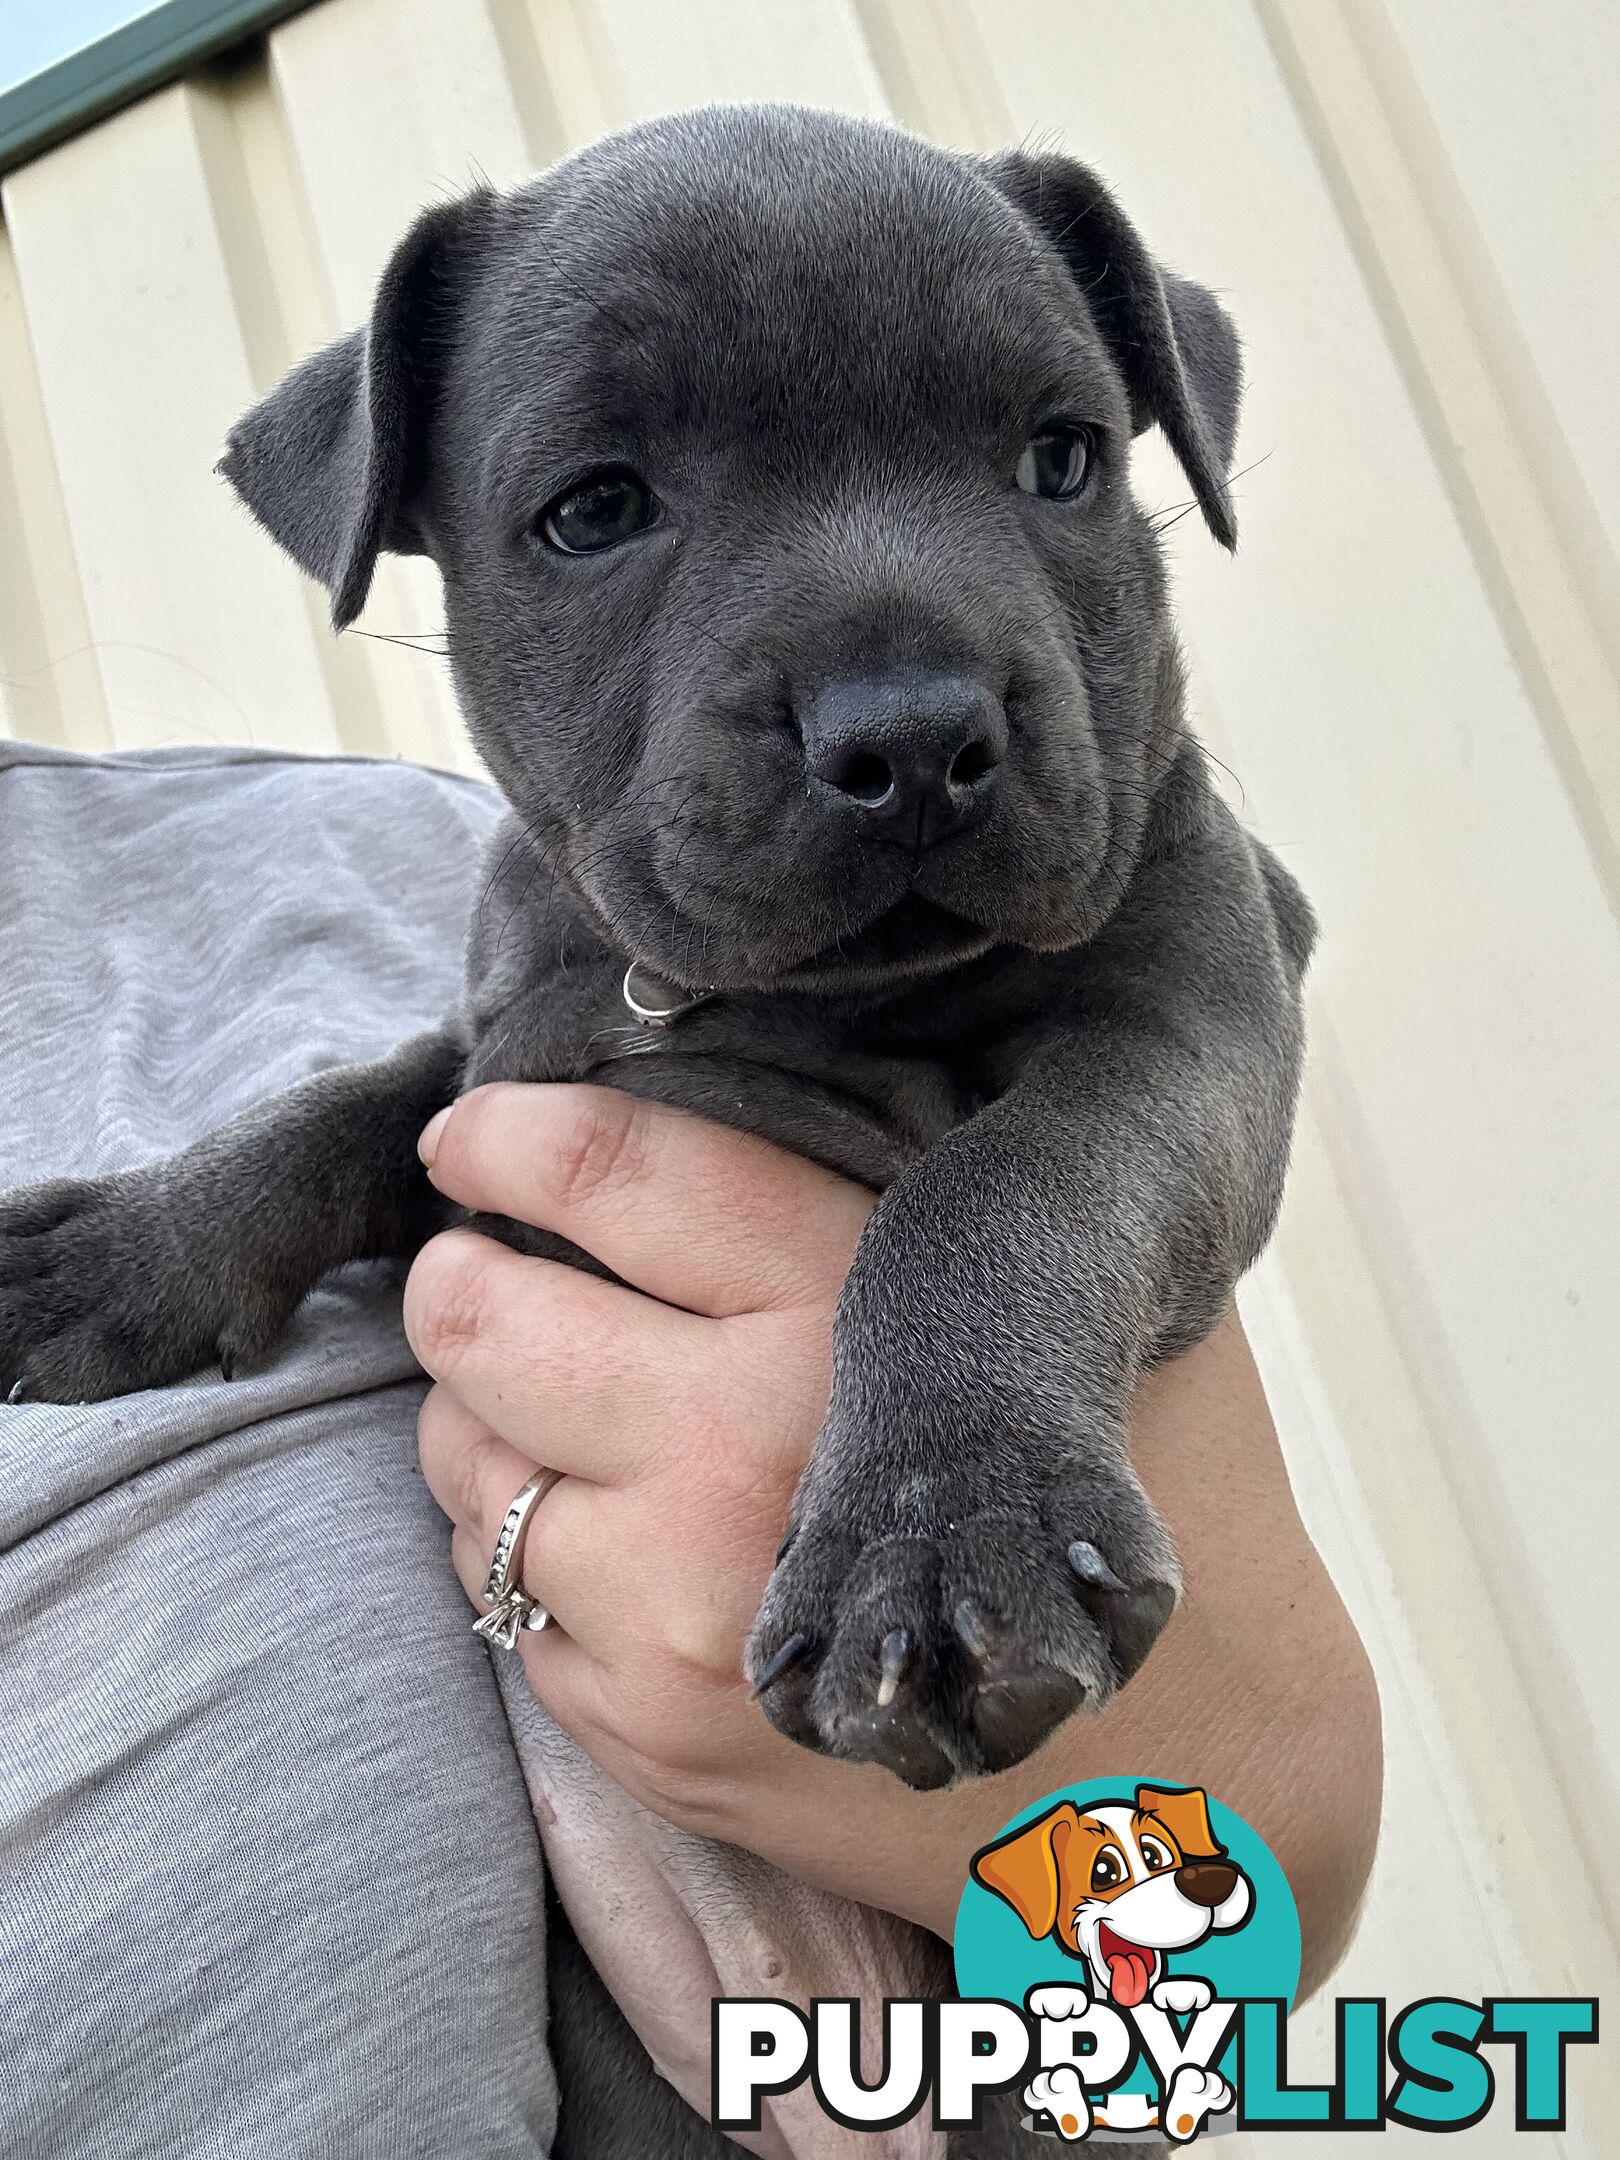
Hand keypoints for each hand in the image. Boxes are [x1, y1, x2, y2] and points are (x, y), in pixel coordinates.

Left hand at [405, 1084, 1379, 1983]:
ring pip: (465, 1463)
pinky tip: (600, 1519)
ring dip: (479, 1414)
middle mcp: (744, 1456)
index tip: (470, 1128)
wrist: (1182, 1782)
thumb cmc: (1144, 1499)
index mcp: (853, 1317)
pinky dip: (522, 1538)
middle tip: (474, 1263)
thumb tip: (769, 1093)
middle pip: (484, 1319)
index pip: (616, 1173)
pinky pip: (498, 1595)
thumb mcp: (1075, 1307)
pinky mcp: (651, 1732)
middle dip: (455, 1276)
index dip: (511, 1131)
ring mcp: (681, 1610)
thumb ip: (930, 1200)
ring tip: (540, 1397)